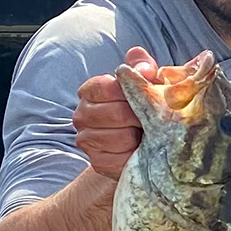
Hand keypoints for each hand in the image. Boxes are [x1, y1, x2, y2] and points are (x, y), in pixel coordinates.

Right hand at [73, 46, 156, 180]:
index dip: (128, 92)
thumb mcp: (146, 81)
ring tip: (146, 134)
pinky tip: (140, 151)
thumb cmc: (142, 106)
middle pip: (114, 113)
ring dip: (139, 137)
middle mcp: (81, 115)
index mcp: (90, 91)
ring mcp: (86, 140)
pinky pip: (119, 160)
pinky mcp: (96, 162)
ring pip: (119, 138)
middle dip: (138, 117)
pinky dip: (134, 156)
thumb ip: (144, 68)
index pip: (104, 87)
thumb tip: (145, 70)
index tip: (143, 97)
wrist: (140, 143)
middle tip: (149, 119)